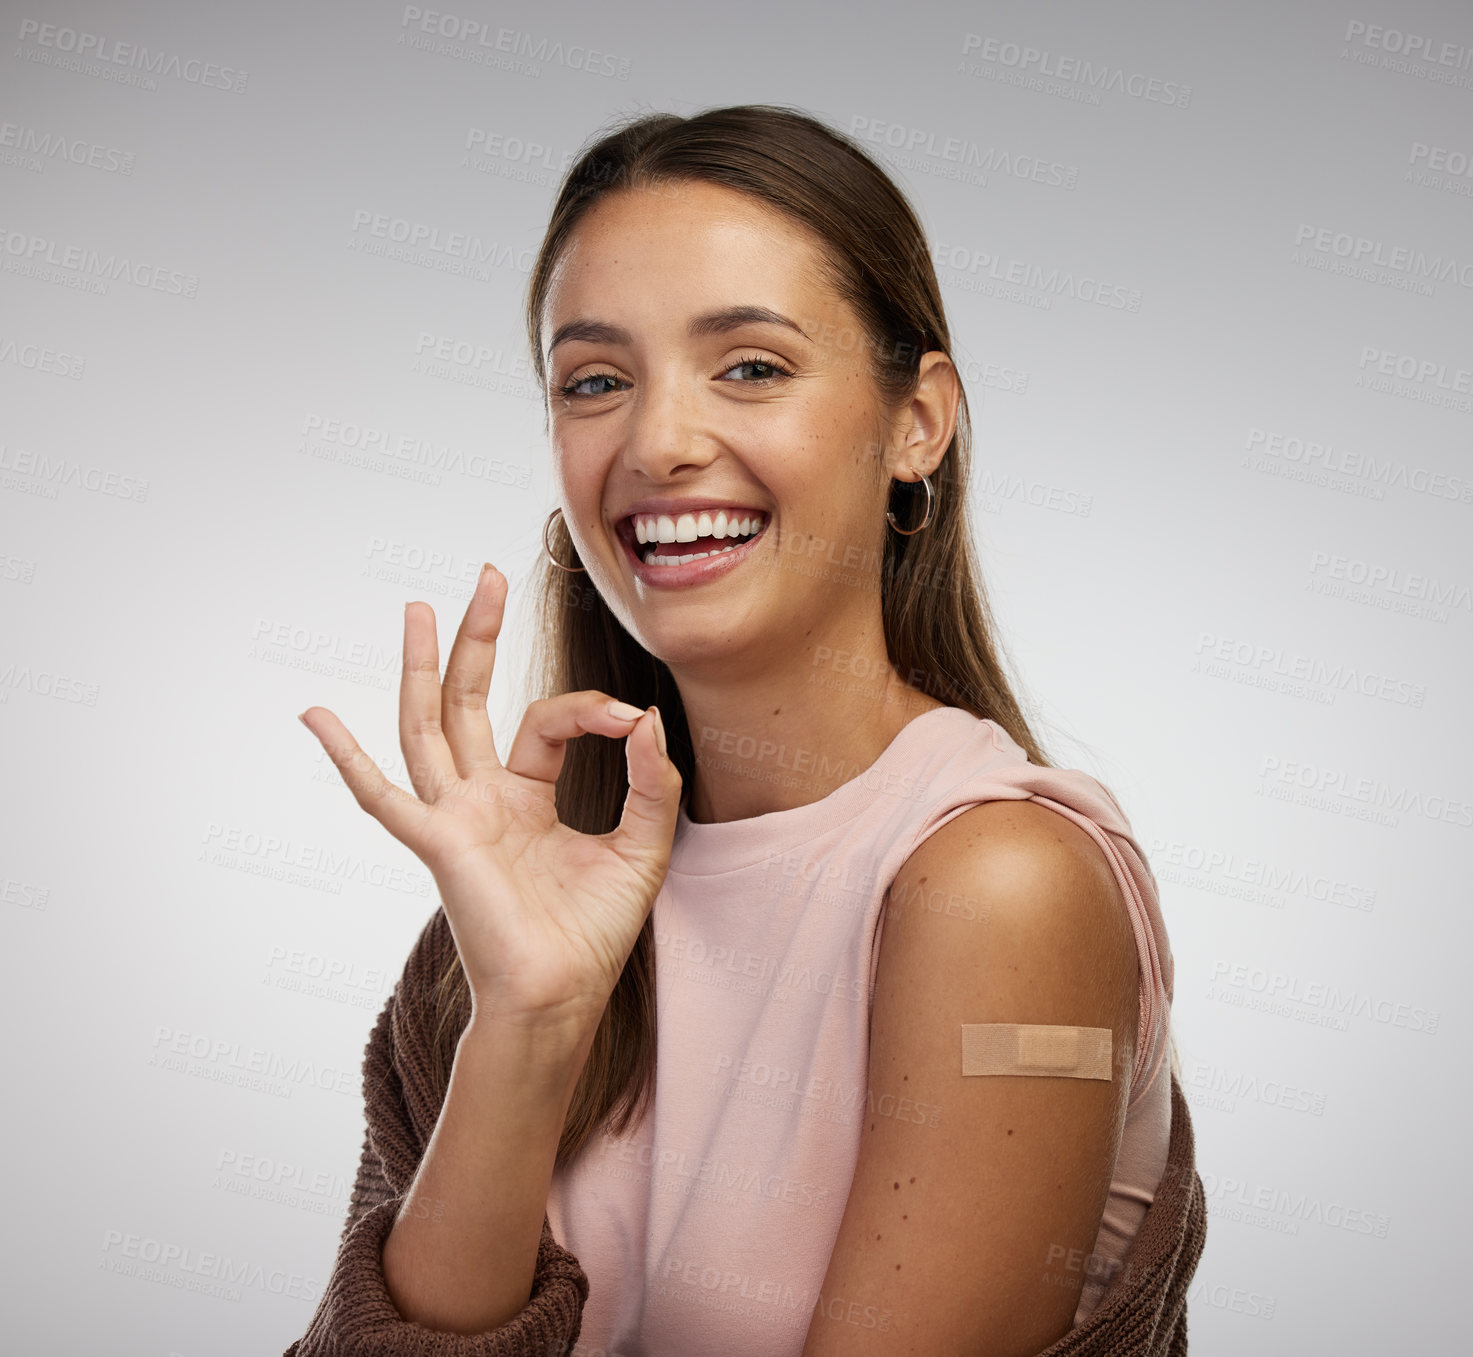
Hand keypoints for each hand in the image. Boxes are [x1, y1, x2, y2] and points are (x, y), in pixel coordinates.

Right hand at [297, 564, 681, 1032]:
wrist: (564, 996)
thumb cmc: (595, 932)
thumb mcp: (644, 842)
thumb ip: (650, 780)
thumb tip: (644, 716)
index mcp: (525, 798)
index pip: (548, 721)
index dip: (591, 707)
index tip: (632, 719)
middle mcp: (482, 800)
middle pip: (468, 702)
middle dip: (477, 639)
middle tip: (486, 576)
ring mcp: (453, 819)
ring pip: (426, 728)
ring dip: (423, 668)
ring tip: (420, 608)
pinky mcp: (438, 845)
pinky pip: (382, 797)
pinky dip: (347, 757)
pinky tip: (314, 715)